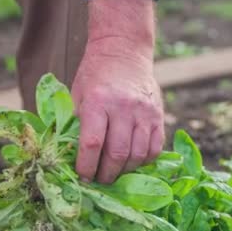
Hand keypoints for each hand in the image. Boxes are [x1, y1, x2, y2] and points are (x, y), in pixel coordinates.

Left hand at [73, 0, 163, 183]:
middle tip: (99, 180)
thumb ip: (77, 124)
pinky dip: (143, 161)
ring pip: (138, 155)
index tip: (82, 177)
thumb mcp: (78, 95)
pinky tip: (131, 161)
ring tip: (114, 173)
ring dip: (125, 171)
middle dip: (106, 174)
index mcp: (98, 102)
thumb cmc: (94, 76)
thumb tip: (73, 158)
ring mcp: (144, 112)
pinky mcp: (158, 115)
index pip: (92, 144)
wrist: (123, 50)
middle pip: (117, 153)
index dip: (86, 167)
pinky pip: (154, 148)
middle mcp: (124, 107)